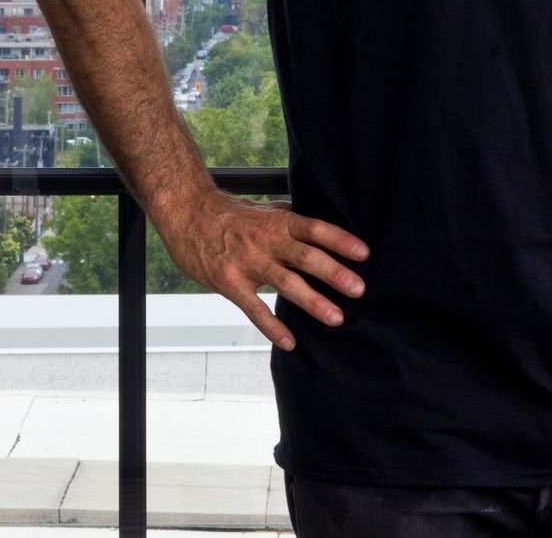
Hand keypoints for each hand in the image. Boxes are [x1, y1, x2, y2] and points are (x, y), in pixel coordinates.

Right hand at [153, 189, 368, 351]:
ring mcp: (248, 262)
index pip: (315, 229)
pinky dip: (272, 326)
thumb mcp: (263, 210)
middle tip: (359, 289)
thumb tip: (320, 226)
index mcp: (278, 221)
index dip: (340, 240)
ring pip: (285, 283)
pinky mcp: (230, 282)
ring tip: (336, 318)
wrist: (187, 214)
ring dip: (313, 301)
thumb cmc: (229, 214)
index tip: (364, 253)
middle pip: (306, 256)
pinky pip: (254, 308)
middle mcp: (267, 241)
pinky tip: (289, 342)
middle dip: (334, 273)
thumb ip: (290, 219)